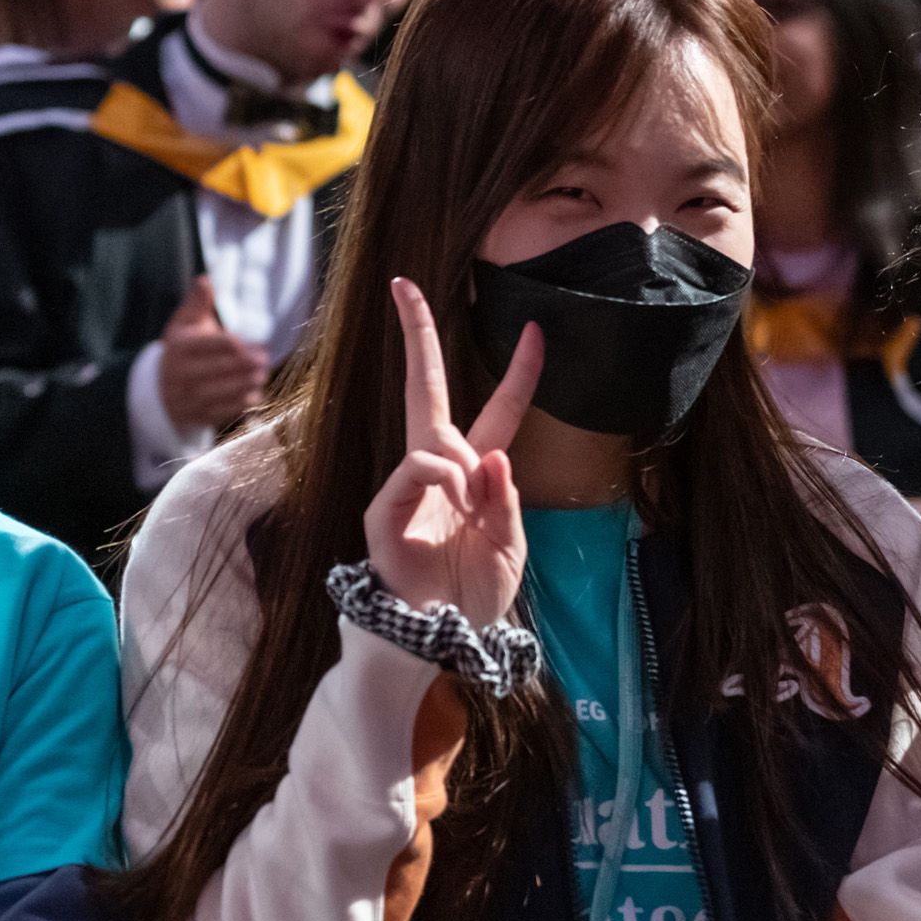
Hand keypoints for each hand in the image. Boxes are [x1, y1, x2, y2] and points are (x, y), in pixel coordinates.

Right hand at [156, 276, 266, 431]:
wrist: (159, 387)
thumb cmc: (182, 348)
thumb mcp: (184, 323)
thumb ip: (197, 303)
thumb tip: (204, 280)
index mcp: (179, 347)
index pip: (208, 345)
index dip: (233, 345)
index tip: (252, 345)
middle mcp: (179, 374)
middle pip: (215, 370)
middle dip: (242, 365)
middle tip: (264, 360)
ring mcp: (186, 398)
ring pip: (218, 393)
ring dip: (244, 385)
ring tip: (262, 375)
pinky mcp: (195, 416)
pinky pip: (220, 413)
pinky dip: (240, 405)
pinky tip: (255, 394)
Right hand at [365, 277, 540, 623]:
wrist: (444, 636)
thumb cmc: (475, 594)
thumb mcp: (511, 547)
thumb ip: (507, 501)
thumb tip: (492, 458)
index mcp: (475, 474)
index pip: (499, 411)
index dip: (519, 373)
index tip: (537, 329)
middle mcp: (438, 470)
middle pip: (426, 388)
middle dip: (417, 335)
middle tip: (405, 284)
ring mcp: (407, 485)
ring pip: (436, 439)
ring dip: (466, 469)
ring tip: (474, 512)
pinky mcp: (383, 508)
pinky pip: (417, 468)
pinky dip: (445, 480)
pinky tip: (457, 505)